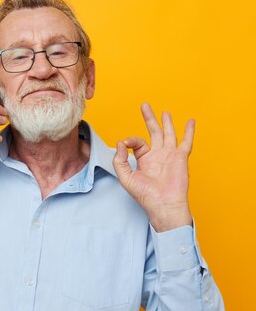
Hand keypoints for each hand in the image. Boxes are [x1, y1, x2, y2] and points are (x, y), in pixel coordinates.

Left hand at [113, 103, 194, 231]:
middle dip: (149, 119)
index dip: (129, 140)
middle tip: (145, 106)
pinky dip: (189, 131)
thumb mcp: (126, 178)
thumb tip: (120, 143)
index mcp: (144, 160)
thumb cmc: (145, 196)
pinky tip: (190, 121)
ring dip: (166, 122)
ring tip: (164, 112)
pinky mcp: (180, 157)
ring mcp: (169, 156)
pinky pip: (186, 142)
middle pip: (153, 132)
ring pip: (168, 134)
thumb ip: (119, 160)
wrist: (163, 205)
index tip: (124, 144)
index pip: (137, 143)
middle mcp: (157, 156)